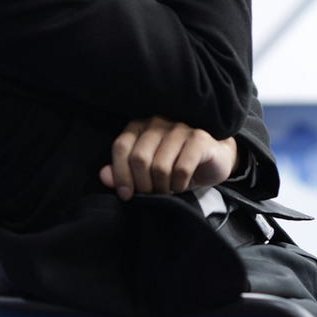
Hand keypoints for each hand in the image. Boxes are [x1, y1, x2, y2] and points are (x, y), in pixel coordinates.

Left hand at [100, 116, 238, 200]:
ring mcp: (179, 127)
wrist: (213, 159)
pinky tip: (181, 185)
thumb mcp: (147, 173)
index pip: (121, 147)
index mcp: (140, 126)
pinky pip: (181, 169)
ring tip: (168, 190)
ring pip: (160, 166)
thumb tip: (103, 176)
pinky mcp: (199, 138)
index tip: (126, 195)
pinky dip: (179, 185)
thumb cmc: (175, 165)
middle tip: (152, 194)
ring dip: (162, 187)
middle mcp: (158, 122)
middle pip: (139, 158)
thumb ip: (123, 172)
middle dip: (143, 185)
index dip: (120, 174)